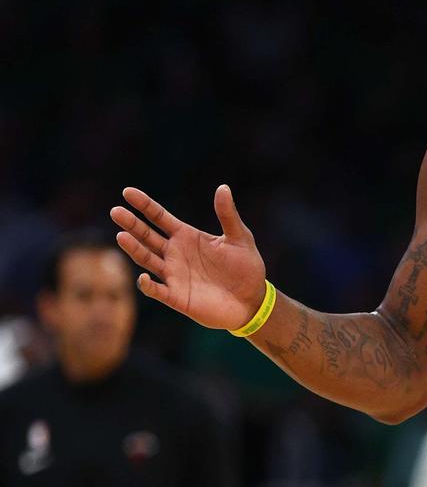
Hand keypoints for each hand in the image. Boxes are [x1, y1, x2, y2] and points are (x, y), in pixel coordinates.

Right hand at [110, 185, 266, 329]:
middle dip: (132, 224)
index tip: (128, 192)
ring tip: (121, 235)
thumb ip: (228, 214)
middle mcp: (175, 254)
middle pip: (147, 236)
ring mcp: (173, 275)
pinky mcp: (176, 296)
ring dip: (134, 249)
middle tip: (115, 211)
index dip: (145, 205)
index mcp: (187, 236)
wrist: (252, 299)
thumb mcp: (240, 237)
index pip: (160, 217)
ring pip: (146, 259)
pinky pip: (157, 290)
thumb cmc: (245, 266)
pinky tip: (143, 277)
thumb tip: (223, 187)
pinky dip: (148, 285)